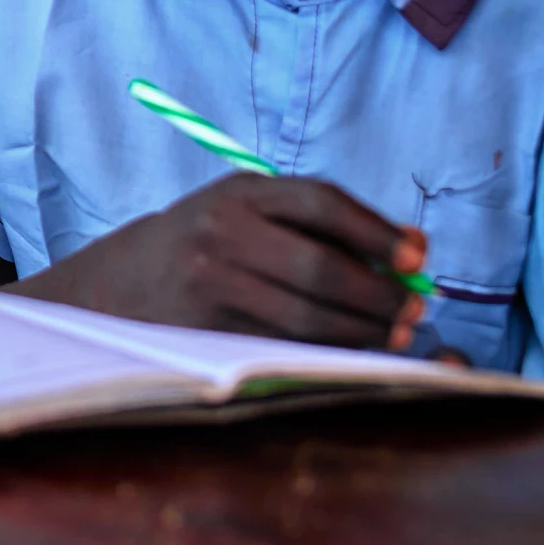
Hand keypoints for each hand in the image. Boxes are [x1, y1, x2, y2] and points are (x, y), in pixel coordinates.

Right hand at [18, 174, 429, 350]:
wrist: (125, 281)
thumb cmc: (209, 242)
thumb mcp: (251, 210)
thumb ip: (322, 221)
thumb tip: (412, 250)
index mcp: (240, 192)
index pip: (321, 202)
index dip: (377, 231)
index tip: (418, 256)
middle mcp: (221, 232)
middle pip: (320, 266)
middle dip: (379, 294)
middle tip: (415, 311)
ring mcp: (210, 282)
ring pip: (307, 315)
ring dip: (363, 330)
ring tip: (395, 336)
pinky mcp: (207, 329)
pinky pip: (284, 345)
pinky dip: (328, 351)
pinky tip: (352, 352)